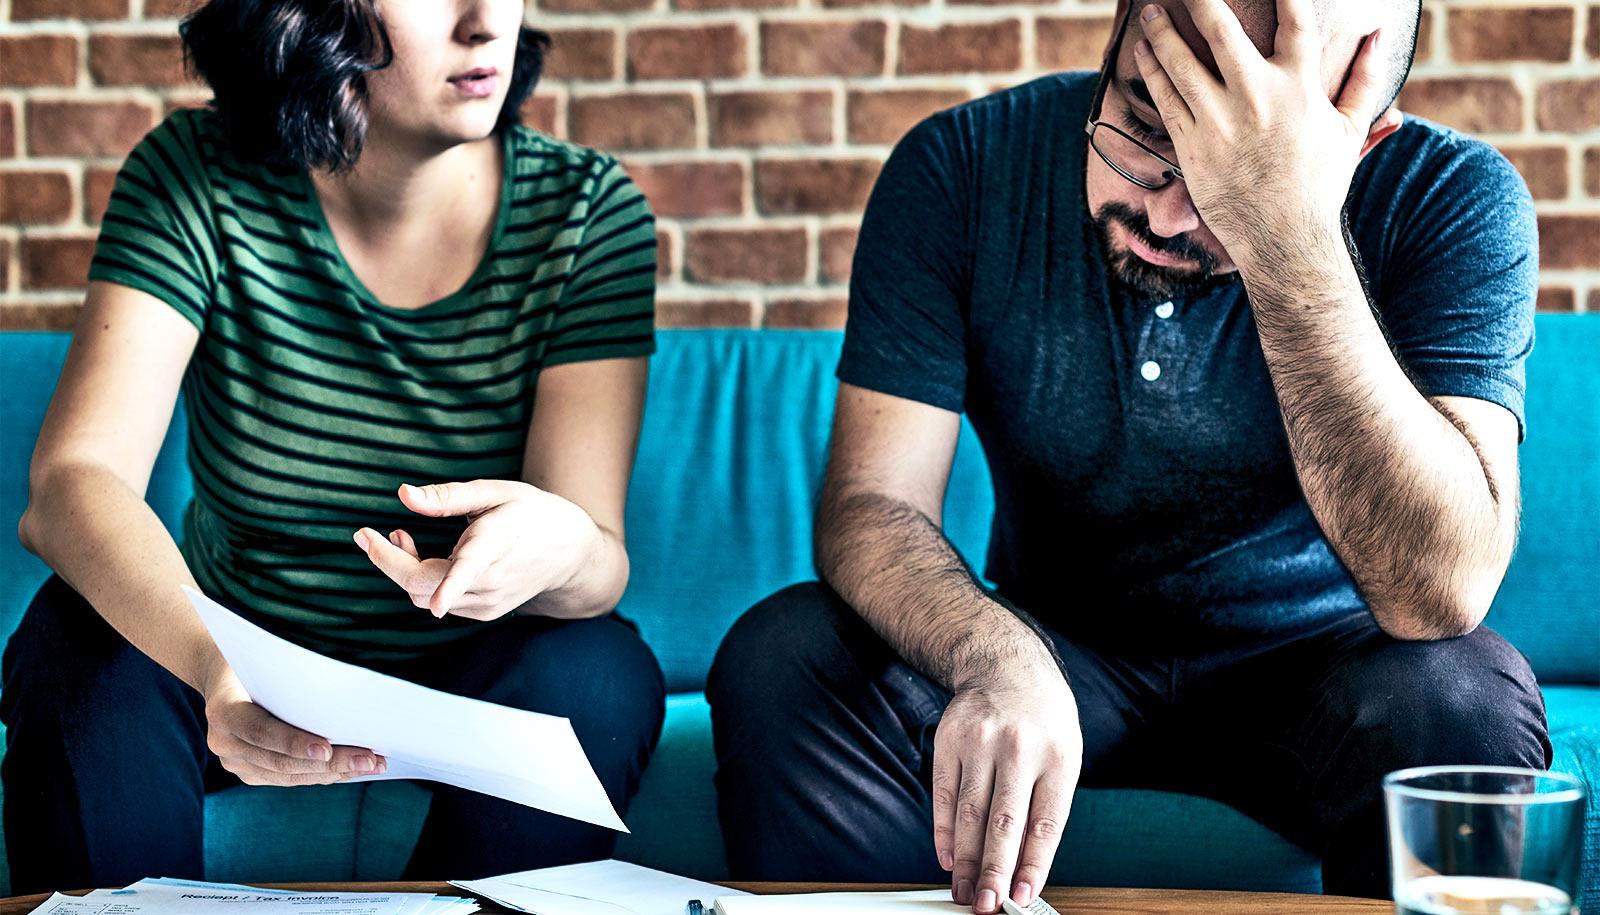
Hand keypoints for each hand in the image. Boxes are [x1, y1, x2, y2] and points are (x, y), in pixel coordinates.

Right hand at [201, 666, 385, 785]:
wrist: (225, 675)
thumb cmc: (258, 659)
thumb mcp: (268, 657)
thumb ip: (292, 676)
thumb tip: (344, 687)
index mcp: (223, 711)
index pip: (260, 731)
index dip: (293, 742)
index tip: (326, 749)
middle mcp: (224, 742)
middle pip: (281, 760)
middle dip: (330, 762)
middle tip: (370, 759)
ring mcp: (235, 762)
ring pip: (290, 775)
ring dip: (335, 772)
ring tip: (372, 765)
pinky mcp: (250, 772)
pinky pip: (290, 778)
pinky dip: (323, 775)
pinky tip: (351, 769)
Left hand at [355, 479, 602, 619]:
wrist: (570, 553)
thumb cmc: (531, 514)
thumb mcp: (495, 492)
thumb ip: (448, 496)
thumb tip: (403, 494)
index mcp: (495, 544)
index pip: (469, 570)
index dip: (451, 588)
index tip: (437, 603)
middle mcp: (491, 581)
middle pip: (423, 586)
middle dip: (387, 563)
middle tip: (367, 535)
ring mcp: (488, 603)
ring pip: (424, 596)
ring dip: (403, 569)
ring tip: (402, 536)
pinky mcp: (484, 613)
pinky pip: (437, 602)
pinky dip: (422, 581)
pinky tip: (427, 557)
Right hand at [933, 660, 1081, 913]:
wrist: (1008, 667)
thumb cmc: (1043, 723)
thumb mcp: (1063, 757)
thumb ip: (1045, 808)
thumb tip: (1023, 868)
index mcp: (1057, 757)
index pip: (1045, 824)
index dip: (1033, 866)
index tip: (1022, 899)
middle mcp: (1018, 749)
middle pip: (1003, 823)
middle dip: (994, 871)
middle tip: (987, 906)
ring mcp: (980, 743)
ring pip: (970, 814)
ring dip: (965, 860)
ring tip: (964, 892)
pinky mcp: (949, 740)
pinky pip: (944, 795)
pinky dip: (945, 832)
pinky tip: (947, 858)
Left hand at [1132, 0, 1389, 267]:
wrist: (1282, 237)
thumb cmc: (1319, 184)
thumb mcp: (1350, 129)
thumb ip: (1364, 78)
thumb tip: (1379, 35)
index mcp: (1299, 87)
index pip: (1294, 20)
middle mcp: (1256, 97)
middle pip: (1220, 31)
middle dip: (1200, 1)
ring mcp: (1219, 120)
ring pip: (1181, 63)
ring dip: (1161, 33)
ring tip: (1149, 13)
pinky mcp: (1192, 144)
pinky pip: (1166, 98)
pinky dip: (1153, 72)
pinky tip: (1144, 53)